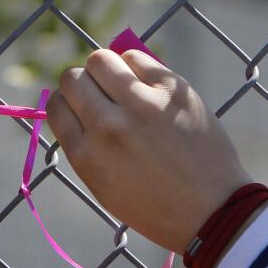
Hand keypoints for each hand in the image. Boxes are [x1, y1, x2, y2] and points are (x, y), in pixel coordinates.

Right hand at [47, 49, 250, 253]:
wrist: (210, 209)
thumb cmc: (153, 206)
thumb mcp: (102, 187)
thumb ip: (84, 147)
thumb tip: (75, 108)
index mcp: (86, 154)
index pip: (56, 106)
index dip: (66, 103)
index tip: (79, 107)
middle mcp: (107, 125)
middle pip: (73, 78)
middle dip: (82, 84)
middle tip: (100, 95)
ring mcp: (141, 104)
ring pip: (100, 59)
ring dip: (105, 69)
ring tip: (121, 85)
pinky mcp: (171, 89)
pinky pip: (137, 58)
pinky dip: (134, 66)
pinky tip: (144, 83)